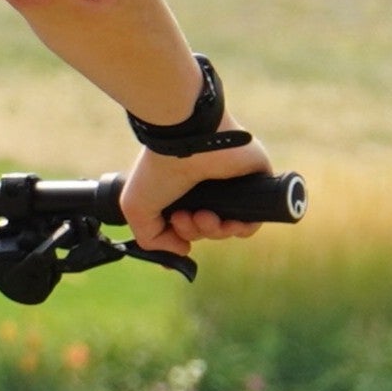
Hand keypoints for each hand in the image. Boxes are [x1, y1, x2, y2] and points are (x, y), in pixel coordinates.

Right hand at [119, 124, 274, 257]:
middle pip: (206, 230)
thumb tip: (183, 250)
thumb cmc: (157, 169)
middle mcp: (206, 188)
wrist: (185, 140)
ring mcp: (231, 184)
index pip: (187, 225)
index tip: (174, 234)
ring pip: (228, 227)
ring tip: (203, 216)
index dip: (180, 237)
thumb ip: (153, 239)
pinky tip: (226, 222)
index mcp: (182, 190)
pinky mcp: (254, 180)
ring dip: (214, 232)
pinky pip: (253, 218)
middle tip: (184, 216)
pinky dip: (241, 228)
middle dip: (193, 231)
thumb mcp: (137, 209)